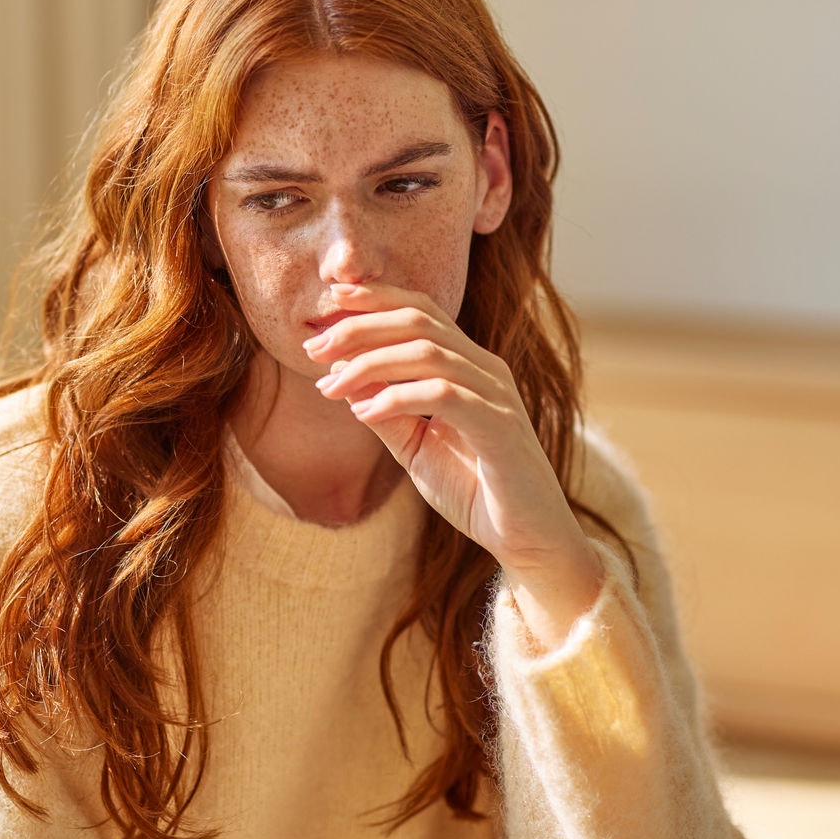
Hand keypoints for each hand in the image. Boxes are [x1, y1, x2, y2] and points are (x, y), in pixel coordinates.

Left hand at [304, 282, 601, 648]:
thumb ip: (384, 411)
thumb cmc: (473, 490)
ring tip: (330, 386)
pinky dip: (398, 398)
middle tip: (312, 348)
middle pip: (420, 320)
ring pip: (429, 352)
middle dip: (360, 328)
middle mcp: (486, 369)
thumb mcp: (415, 446)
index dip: (375, 299)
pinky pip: (444, 396)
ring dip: (370, 364)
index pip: (421, 310)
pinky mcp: (501, 426)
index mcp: (468, 365)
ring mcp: (497, 394)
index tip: (328, 302)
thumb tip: (338, 375)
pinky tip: (364, 413)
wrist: (527, 539)